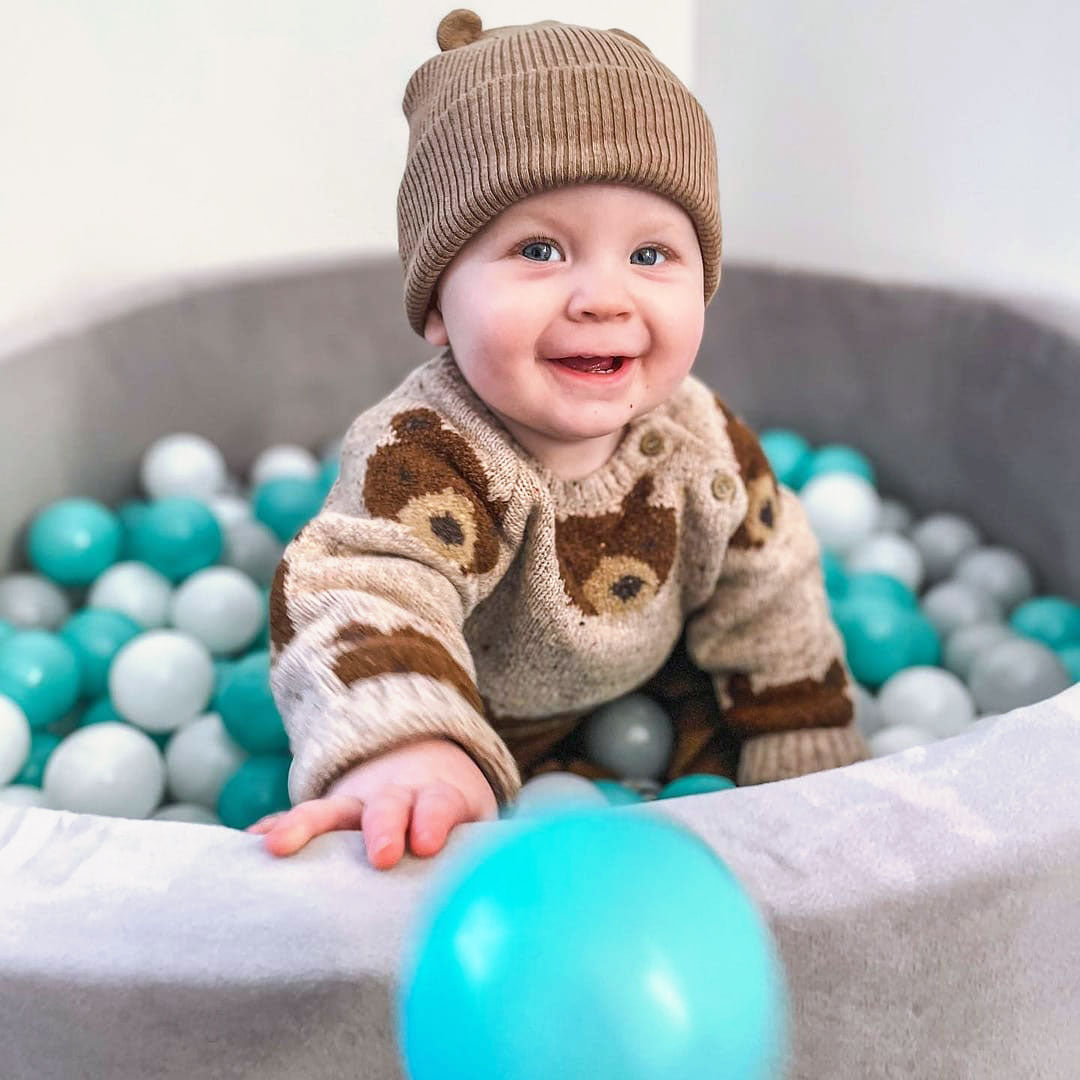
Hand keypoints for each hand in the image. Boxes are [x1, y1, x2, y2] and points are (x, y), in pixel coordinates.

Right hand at [245, 737, 497, 869]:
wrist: (424, 761)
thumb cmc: (455, 815)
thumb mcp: (481, 823)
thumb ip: (494, 852)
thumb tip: (528, 891)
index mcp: (438, 798)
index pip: (439, 804)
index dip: (434, 819)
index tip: (427, 842)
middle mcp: (395, 797)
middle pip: (388, 806)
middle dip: (383, 826)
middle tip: (381, 854)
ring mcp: (355, 804)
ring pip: (329, 810)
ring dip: (305, 825)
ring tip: (276, 846)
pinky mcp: (327, 817)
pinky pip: (295, 819)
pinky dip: (273, 828)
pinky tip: (248, 843)